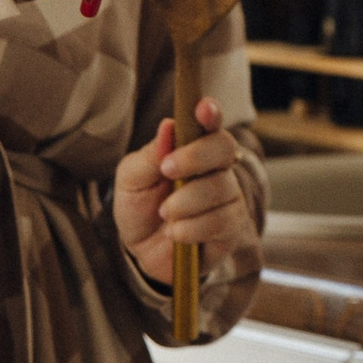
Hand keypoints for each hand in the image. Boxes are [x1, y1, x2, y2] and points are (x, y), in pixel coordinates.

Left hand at [114, 98, 254, 290]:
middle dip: (195, 157)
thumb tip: (169, 126)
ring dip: (185, 202)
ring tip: (164, 214)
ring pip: (220, 188)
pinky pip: (220, 221)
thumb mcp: (131, 180)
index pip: (210, 123)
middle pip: (224, 148)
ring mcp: (228, 197)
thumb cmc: (140, 206)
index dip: (211, 113)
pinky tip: (175, 233)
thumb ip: (150, 155)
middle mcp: (216, 167)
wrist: (142, 252)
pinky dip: (190, 228)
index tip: (203, 109)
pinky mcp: (232, 227)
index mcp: (193, 147)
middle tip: (167, 170)